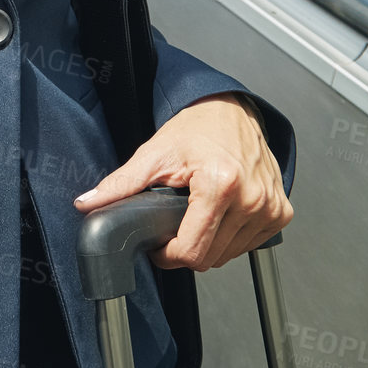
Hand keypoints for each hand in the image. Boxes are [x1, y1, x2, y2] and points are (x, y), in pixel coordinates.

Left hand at [73, 93, 292, 270]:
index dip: (168, 255)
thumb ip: (121, 184)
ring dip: (210, 244)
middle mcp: (251, 199)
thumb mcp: (154, 153)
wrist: (231, 109)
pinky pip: (250, 245)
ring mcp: (270, 208)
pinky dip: (232, 238)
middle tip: (174, 225)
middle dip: (187, 249)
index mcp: (219, 185)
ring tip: (197, 214)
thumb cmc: (197, 128)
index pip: (192, 251)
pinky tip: (221, 214)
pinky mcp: (281, 212)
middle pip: (211, 258)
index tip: (159, 244)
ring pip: (231, 256)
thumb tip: (87, 203)